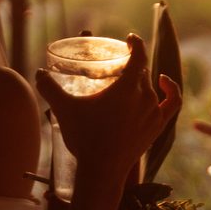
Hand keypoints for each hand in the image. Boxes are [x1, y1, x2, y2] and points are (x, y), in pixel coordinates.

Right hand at [35, 34, 181, 183]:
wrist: (101, 170)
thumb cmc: (84, 137)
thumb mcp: (64, 109)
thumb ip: (50, 88)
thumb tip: (38, 73)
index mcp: (127, 87)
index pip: (138, 56)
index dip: (135, 44)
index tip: (129, 39)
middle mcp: (145, 96)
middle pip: (141, 73)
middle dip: (130, 67)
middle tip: (115, 69)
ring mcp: (153, 112)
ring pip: (151, 87)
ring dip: (140, 82)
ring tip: (126, 82)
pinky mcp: (158, 126)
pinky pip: (172, 102)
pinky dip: (171, 89)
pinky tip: (164, 82)